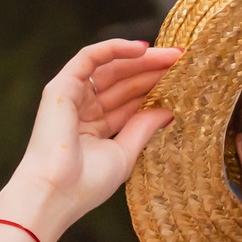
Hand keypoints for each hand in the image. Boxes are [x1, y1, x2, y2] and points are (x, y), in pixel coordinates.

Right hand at [0, 39, 181, 241]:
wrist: (55, 192)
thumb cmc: (86, 183)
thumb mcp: (125, 154)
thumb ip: (143, 128)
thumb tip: (168, 111)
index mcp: (96, 127)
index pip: (130, 101)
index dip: (155, 89)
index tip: (185, 81)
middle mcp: (84, 109)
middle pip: (124, 82)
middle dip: (153, 70)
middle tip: (183, 60)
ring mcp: (72, 96)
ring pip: (111, 68)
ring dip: (142, 59)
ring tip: (173, 55)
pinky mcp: (61, 86)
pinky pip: (90, 57)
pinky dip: (114, 49)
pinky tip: (143, 48)